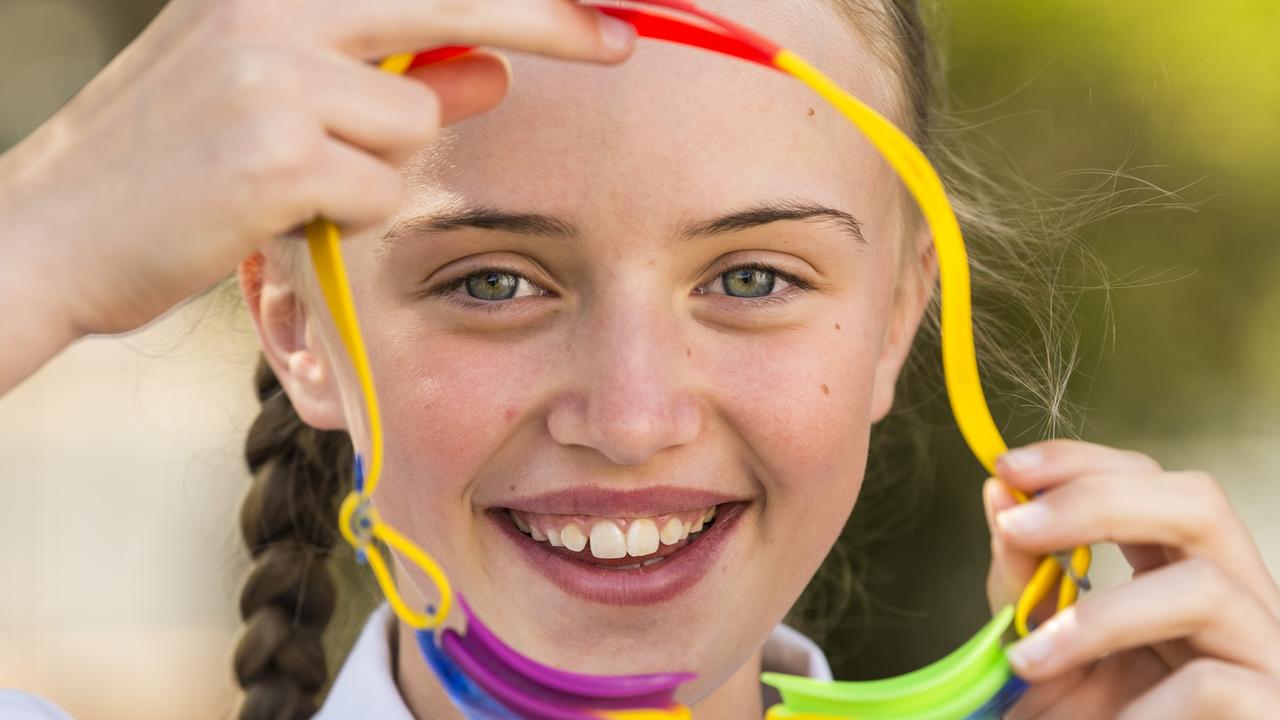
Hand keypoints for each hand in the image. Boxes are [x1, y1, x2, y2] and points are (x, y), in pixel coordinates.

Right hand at [0, 0, 635, 342]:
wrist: (47, 231)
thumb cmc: (168, 165)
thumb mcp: (275, 99)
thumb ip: (387, 77)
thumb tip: (489, 69)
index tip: (595, 6)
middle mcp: (270, 8)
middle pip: (449, 2)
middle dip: (545, 22)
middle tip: (619, 40)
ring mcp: (270, 74)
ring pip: (414, 123)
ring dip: (379, 163)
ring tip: (292, 178)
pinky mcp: (275, 153)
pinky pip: (379, 187)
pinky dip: (348, 211)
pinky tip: (274, 211)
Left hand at [983, 439, 1279, 718]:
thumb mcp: (1044, 649)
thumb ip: (1023, 579)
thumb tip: (995, 493)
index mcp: (1182, 570)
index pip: (1150, 480)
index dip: (1080, 461)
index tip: (1004, 467)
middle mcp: (1239, 599)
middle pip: (1199, 502)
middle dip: (1098, 500)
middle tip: (1016, 526)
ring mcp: (1267, 655)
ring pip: (1207, 590)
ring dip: (1100, 616)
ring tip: (1026, 661)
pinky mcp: (1271, 709)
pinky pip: (1216, 687)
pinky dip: (1144, 705)